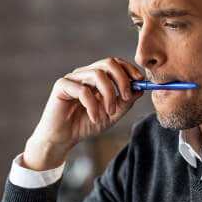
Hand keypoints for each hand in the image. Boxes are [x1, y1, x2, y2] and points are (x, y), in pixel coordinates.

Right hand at [23, 57, 144, 170]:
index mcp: (95, 77)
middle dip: (122, 79)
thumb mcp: (111, 115)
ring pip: (98, 74)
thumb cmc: (84, 125)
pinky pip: (83, 90)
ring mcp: (72, 78)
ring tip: (110, 112)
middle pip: (108, 63)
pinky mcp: (62, 86)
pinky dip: (93, 105)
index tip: (140, 82)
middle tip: (126, 98)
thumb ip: (125, 102)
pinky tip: (95, 118)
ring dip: (109, 94)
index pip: (114, 63)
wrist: (62, 139)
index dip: (129, 69)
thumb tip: (140, 89)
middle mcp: (84, 74)